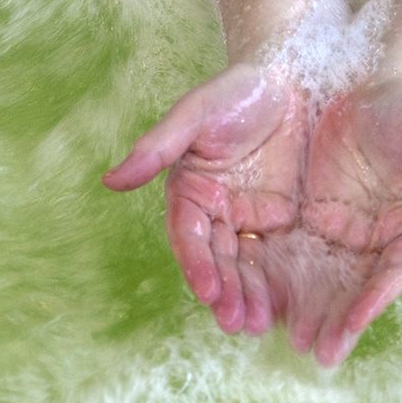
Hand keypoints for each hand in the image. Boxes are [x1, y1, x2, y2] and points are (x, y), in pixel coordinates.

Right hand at [103, 63, 309, 334]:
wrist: (292, 76)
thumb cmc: (237, 89)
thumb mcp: (194, 114)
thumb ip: (156, 149)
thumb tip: (109, 182)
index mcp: (190, 193)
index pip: (189, 237)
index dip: (197, 264)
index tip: (207, 290)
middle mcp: (216, 213)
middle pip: (218, 261)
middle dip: (226, 293)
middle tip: (238, 323)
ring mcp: (250, 219)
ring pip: (247, 266)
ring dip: (250, 297)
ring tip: (260, 326)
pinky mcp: (282, 220)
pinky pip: (280, 256)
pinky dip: (281, 283)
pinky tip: (290, 308)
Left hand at [287, 75, 401, 365]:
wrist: (371, 90)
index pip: (393, 273)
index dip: (375, 299)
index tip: (355, 323)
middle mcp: (376, 241)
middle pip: (356, 288)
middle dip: (338, 321)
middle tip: (319, 354)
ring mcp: (342, 234)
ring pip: (323, 280)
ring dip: (309, 311)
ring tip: (293, 341)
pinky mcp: (310, 220)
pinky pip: (293, 254)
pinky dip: (282, 280)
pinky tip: (264, 304)